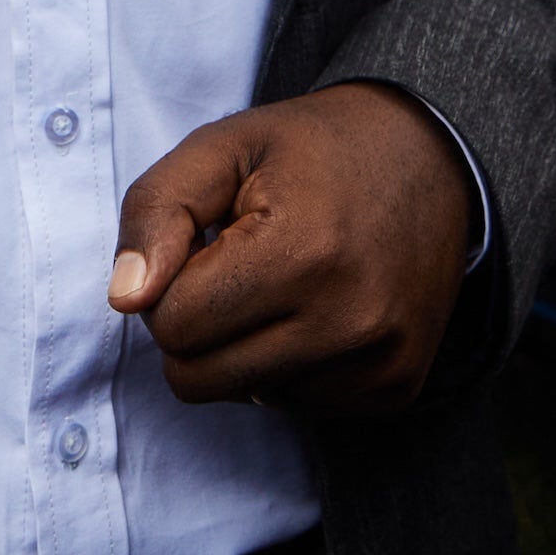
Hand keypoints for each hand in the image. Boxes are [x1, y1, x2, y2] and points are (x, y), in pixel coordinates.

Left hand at [108, 83, 472, 416]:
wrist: (429, 160)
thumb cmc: (312, 151)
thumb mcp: (222, 148)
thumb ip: (158, 211)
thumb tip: (126, 299)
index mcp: (302, 253)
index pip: (173, 325)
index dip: (170, 282)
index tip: (206, 244)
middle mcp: (350, 320)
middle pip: (198, 379)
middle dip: (196, 325)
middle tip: (234, 266)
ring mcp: (380, 363)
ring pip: (244, 396)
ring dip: (244, 347)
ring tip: (284, 280)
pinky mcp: (397, 388)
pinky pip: (296, 406)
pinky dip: (289, 363)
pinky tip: (317, 307)